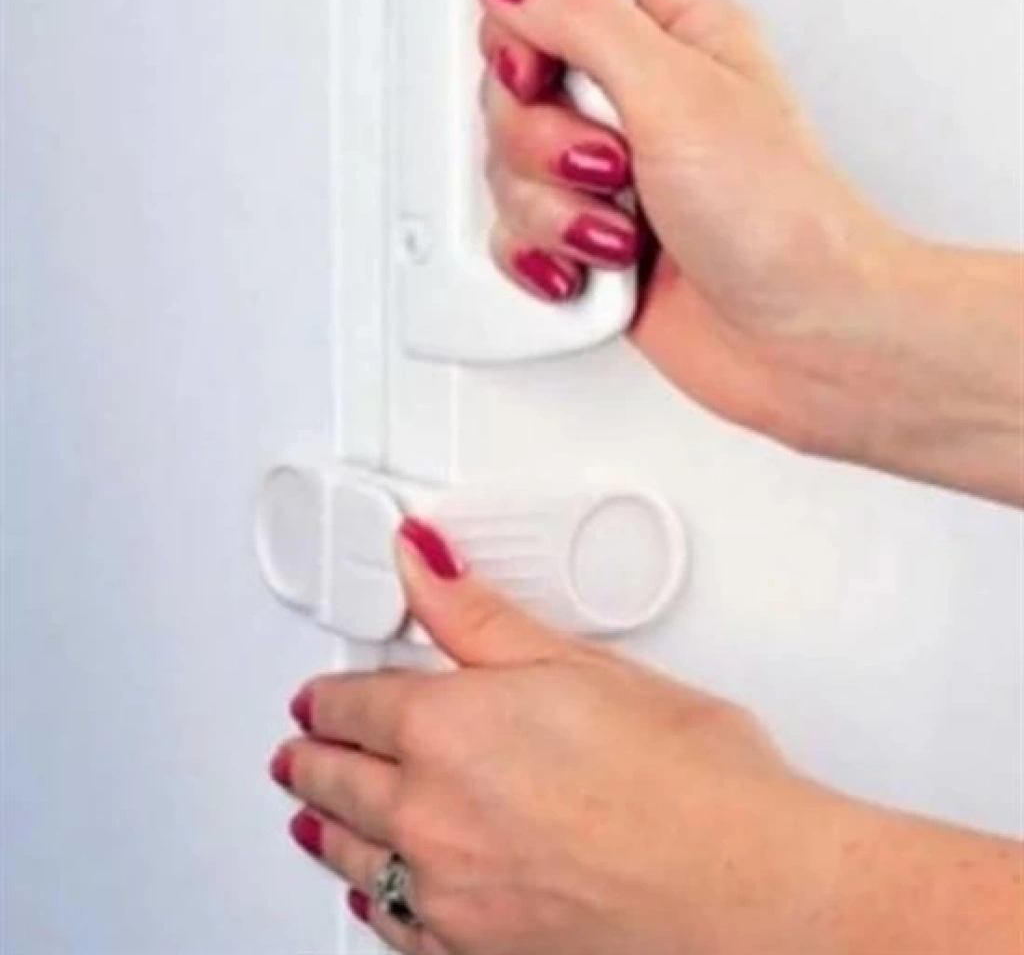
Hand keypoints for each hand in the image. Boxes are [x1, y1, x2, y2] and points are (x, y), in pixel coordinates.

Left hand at [270, 521, 851, 954]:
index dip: (329, 695)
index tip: (319, 695)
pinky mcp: (480, 951)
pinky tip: (369, 895)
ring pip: (354, 854)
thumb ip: (480, 616)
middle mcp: (431, 815)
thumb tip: (423, 562)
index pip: (355, 704)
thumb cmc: (685, 780)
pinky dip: (369, 901)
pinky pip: (393, 927)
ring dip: (324, 825)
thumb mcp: (580, 664)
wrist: (749, 888)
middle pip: (339, 778)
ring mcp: (450, 894)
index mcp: (446, 729)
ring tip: (309, 811)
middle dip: (313, 755)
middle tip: (297, 747)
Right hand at [477, 0, 908, 456]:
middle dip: (547, 146)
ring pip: (508, 174)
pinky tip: (593, 267)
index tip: (544, 76)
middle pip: (514, 94)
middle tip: (611, 167)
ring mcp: (606, 184)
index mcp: (669, 41)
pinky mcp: (588, 247)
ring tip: (621, 232)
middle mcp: (632, 109)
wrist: (798, 339)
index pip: (553, 0)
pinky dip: (545, 260)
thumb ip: (585, 22)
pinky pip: (514, 239)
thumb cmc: (780, 221)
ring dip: (557, 214)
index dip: (527, 36)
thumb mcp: (680, 94)